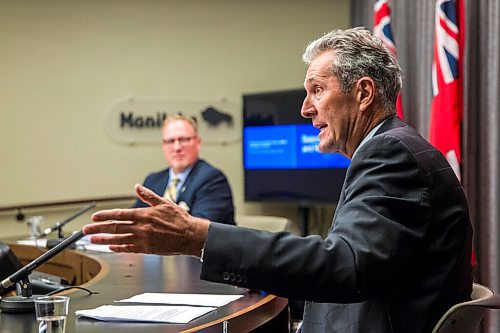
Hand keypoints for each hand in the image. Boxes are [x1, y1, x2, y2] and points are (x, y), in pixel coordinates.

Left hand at [82, 184, 209, 256]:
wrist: (190, 235)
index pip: (119, 214)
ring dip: (103, 239)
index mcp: (144, 215)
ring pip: (118, 239)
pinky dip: (118, 248)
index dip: (105, 216)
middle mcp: (141, 228)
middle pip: (114, 227)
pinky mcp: (147, 249)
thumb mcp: (164, 202)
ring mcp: (143, 239)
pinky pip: (128, 249)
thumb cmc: (179, 219)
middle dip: (98, 228)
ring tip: (92, 240)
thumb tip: (137, 187)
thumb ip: (148, 196)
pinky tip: (110, 247)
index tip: (94, 217)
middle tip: (85, 230)